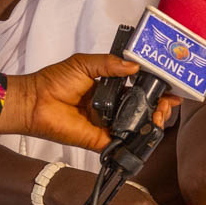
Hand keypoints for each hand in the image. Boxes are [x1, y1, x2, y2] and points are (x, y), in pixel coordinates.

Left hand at [1, 54, 177, 151]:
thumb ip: (110, 64)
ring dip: (153, 119)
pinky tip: (149, 128)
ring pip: (137, 124)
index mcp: (109, 87)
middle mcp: (111, 106)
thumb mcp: (85, 64)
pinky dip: (137, 137)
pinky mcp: (101, 139)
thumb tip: (135, 67)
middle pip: (142, 107)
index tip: (170, 86)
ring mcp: (108, 124)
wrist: (35, 102)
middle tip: (168, 102)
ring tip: (161, 113)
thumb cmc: (55, 81)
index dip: (154, 87)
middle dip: (159, 105)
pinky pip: (123, 141)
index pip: (138, 88)